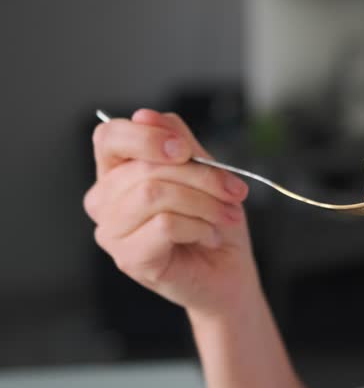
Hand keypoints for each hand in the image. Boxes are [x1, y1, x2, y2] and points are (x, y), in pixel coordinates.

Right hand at [84, 109, 260, 316]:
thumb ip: (179, 142)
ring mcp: (112, 231)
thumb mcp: (206, 172)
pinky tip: (208, 237)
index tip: (185, 150)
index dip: (146, 136)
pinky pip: (165, 225)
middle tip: (233, 192)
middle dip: (202, 176)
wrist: (229, 272)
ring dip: (204, 203)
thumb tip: (145, 115)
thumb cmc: (214, 223)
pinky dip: (199, 227)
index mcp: (119, 172)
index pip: (109, 136)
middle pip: (145, 166)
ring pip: (154, 193)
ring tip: (223, 216)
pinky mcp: (128, 258)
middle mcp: (106, 200)